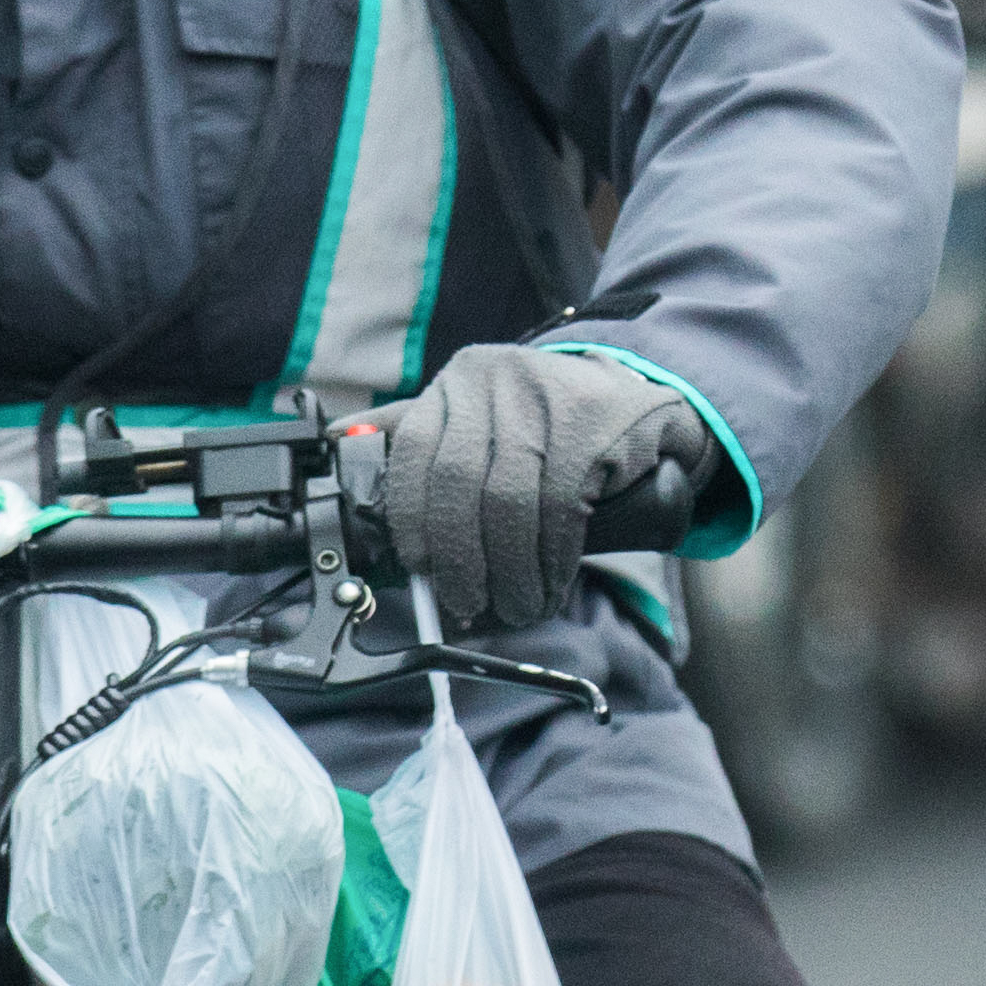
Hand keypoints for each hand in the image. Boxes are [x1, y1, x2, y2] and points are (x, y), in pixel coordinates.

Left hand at [354, 344, 719, 636]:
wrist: (645, 401)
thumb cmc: (554, 425)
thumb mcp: (487, 420)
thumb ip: (428, 440)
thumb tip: (341, 450)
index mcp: (458, 382)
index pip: (412, 452)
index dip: (411, 519)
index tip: (418, 567)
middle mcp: (493, 379)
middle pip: (456, 484)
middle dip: (459, 559)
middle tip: (468, 604)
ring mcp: (543, 397)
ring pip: (507, 503)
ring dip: (510, 572)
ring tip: (517, 606)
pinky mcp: (591, 426)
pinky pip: (558, 509)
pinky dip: (550, 560)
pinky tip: (550, 583)